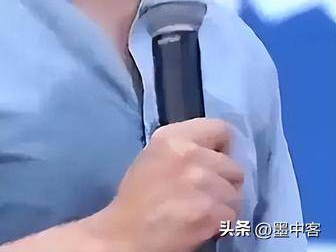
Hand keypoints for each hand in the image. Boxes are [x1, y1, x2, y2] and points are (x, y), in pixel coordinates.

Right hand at [83, 118, 243, 251]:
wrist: (127, 233)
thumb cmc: (138, 195)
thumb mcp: (154, 155)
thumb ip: (184, 148)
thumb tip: (214, 153)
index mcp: (173, 136)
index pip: (221, 129)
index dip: (223, 148)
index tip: (215, 162)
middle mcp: (190, 153)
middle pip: (234, 167)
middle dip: (225, 183)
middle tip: (206, 193)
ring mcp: (202, 182)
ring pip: (236, 195)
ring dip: (224, 206)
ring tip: (202, 210)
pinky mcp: (210, 211)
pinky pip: (232, 217)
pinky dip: (221, 224)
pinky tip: (202, 224)